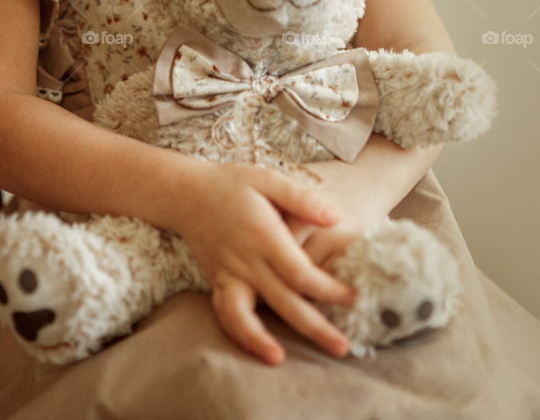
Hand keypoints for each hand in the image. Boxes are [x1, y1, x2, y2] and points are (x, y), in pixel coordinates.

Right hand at [172, 161, 356, 365]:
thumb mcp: (268, 179)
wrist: (187, 193)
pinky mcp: (217, 283)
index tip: (352, 298)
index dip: (327, 289)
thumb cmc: (233, 183)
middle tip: (343, 348)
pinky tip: (262, 352)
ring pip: (247, 316)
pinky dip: (242, 336)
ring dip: (265, 342)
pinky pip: (226, 316)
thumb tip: (335, 218)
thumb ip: (301, 198)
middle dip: (314, 327)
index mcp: (262, 234)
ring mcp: (228, 275)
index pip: (299, 272)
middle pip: (282, 301)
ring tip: (285, 360)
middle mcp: (245, 260)